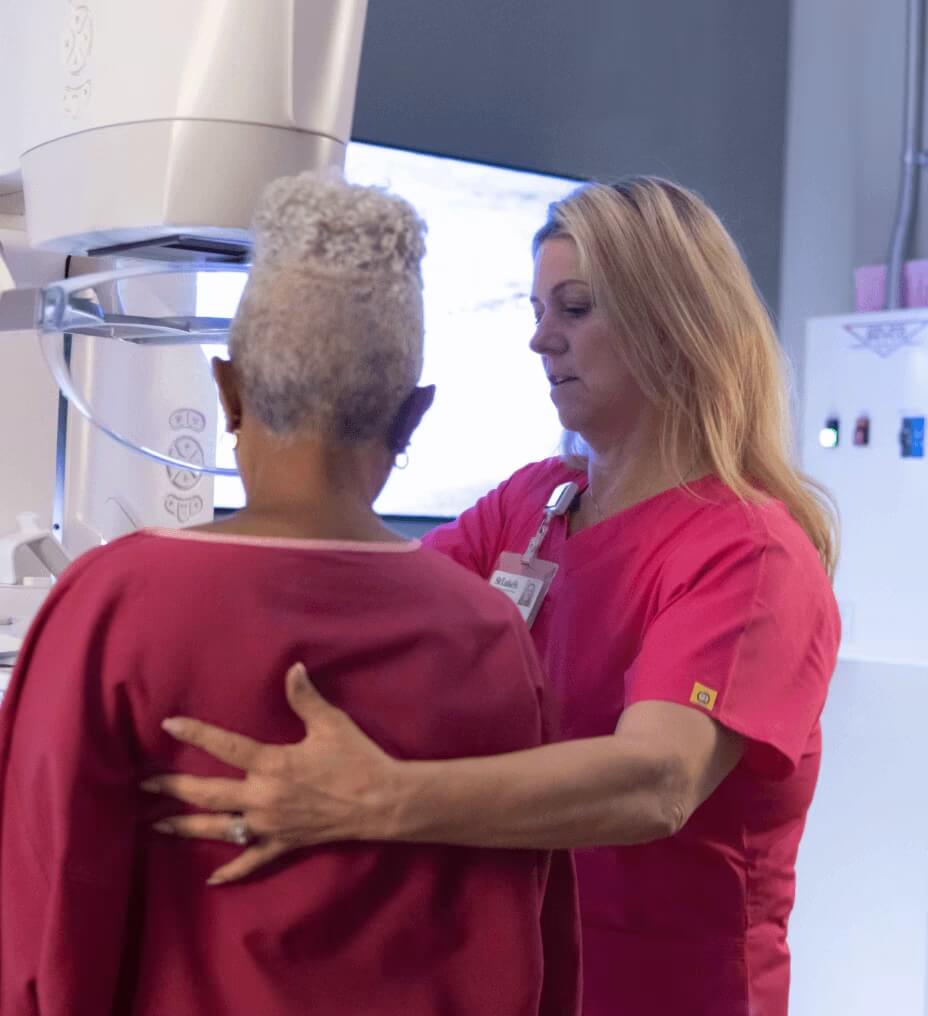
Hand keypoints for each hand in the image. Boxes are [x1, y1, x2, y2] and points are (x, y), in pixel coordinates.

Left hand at [142, 663, 401, 884]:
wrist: (382, 802)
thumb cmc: (357, 759)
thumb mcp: (331, 723)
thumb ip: (305, 697)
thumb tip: (293, 668)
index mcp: (272, 763)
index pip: (224, 745)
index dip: (195, 733)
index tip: (168, 725)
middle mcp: (263, 797)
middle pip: (207, 794)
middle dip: (172, 788)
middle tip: (144, 784)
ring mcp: (270, 825)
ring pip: (218, 829)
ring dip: (185, 827)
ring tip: (157, 824)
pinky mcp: (284, 843)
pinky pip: (252, 861)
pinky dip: (232, 871)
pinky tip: (213, 877)